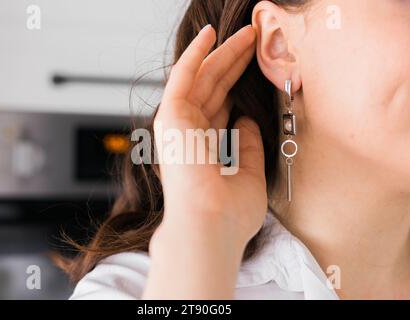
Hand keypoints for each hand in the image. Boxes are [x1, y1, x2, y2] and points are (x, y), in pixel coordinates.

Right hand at [143, 24, 267, 298]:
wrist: (211, 225)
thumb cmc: (229, 214)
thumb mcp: (250, 174)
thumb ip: (249, 145)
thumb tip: (247, 119)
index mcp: (202, 150)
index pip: (220, 108)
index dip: (237, 85)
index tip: (254, 67)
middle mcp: (187, 135)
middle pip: (213, 89)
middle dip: (234, 64)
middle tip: (254, 41)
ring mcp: (177, 124)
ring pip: (202, 78)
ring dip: (223, 54)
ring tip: (246, 34)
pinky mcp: (171, 115)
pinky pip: (184, 76)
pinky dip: (196, 54)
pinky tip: (210, 36)